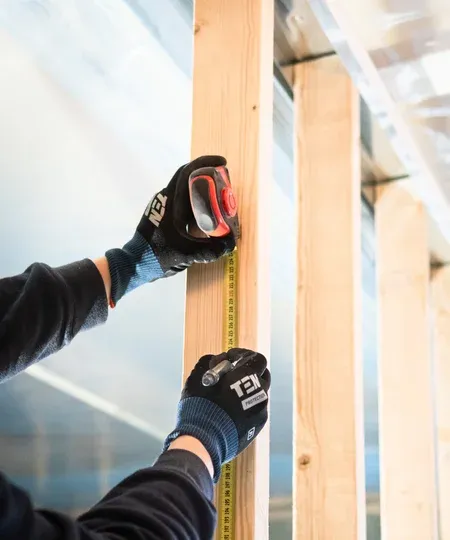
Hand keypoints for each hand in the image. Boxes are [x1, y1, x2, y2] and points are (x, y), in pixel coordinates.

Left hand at [105, 156, 235, 305]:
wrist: (135, 264)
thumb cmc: (158, 255)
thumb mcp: (188, 253)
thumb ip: (210, 250)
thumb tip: (231, 244)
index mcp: (170, 201)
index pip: (187, 172)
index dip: (205, 163)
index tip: (222, 163)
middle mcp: (165, 198)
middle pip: (188, 177)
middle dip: (208, 175)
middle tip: (225, 181)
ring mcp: (162, 206)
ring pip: (185, 189)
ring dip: (202, 189)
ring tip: (219, 197)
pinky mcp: (162, 215)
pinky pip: (182, 201)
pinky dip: (196, 202)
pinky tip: (207, 214)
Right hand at [164, 348, 270, 481]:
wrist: (203, 440)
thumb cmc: (200, 403)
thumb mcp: (199, 374)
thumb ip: (212, 362)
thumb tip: (220, 362)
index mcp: (249, 376)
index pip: (258, 359)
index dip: (243, 355)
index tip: (229, 358)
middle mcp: (261, 392)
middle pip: (261, 376)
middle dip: (248, 372)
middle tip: (231, 375)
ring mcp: (261, 411)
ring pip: (258, 394)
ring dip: (245, 390)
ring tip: (226, 396)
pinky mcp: (257, 427)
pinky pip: (254, 410)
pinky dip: (244, 407)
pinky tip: (228, 412)